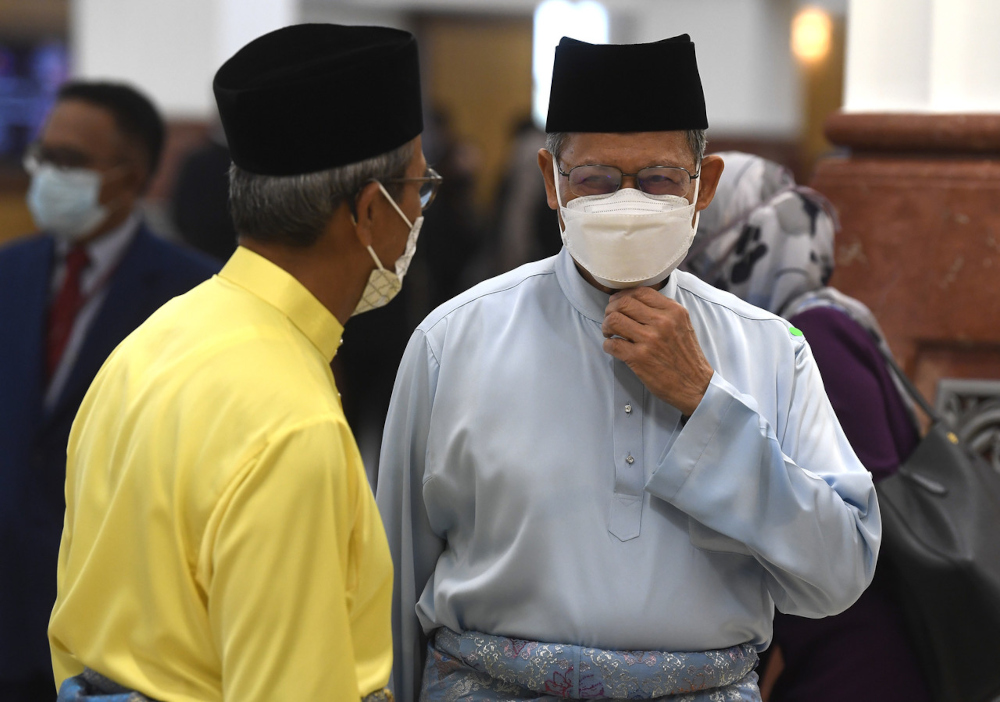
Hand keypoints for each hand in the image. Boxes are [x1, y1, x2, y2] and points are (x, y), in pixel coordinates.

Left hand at [601, 287, 713, 415]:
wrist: (695, 385)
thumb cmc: (686, 356)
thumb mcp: (682, 324)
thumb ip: (663, 310)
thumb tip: (634, 301)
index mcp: (673, 311)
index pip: (639, 291)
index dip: (623, 296)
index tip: (618, 304)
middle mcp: (662, 322)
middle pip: (623, 303)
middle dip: (610, 310)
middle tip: (610, 319)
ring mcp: (649, 340)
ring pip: (614, 320)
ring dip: (606, 326)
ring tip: (610, 333)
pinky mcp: (639, 358)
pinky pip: (612, 344)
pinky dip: (608, 345)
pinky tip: (613, 348)